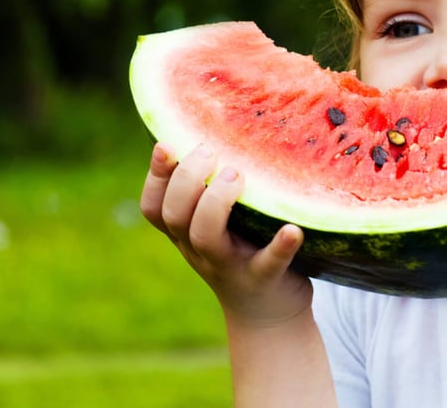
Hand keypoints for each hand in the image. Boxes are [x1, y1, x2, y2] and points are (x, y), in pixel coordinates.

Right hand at [139, 142, 313, 326]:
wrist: (268, 314)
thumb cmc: (242, 252)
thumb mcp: (218, 224)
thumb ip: (208, 189)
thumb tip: (210, 131)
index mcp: (185, 233)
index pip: (153, 207)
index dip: (155, 177)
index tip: (167, 145)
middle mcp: (200, 250)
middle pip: (175, 216)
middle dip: (187, 181)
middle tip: (211, 154)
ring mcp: (229, 266)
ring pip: (205, 236)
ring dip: (216, 203)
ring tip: (237, 176)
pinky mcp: (264, 279)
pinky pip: (268, 264)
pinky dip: (279, 246)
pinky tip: (293, 228)